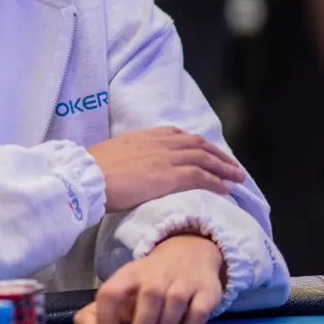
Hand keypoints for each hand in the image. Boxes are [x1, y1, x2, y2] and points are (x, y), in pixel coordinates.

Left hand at [73, 234, 225, 323]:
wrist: (190, 254)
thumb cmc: (149, 280)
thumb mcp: (122, 288)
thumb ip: (97, 313)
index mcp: (129, 273)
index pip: (110, 293)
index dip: (106, 321)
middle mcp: (155, 275)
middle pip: (145, 308)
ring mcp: (182, 283)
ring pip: (170, 316)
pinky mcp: (206, 292)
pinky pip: (195, 319)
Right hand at [89, 127, 245, 211]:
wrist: (85, 177)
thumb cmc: (90, 170)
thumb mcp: (110, 155)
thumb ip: (126, 156)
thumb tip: (128, 167)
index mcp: (143, 136)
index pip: (177, 134)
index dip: (195, 143)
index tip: (205, 151)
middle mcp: (158, 143)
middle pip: (196, 144)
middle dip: (217, 154)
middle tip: (232, 165)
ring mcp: (164, 158)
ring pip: (203, 158)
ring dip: (224, 167)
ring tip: (238, 178)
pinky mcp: (168, 176)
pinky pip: (200, 176)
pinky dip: (216, 181)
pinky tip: (226, 189)